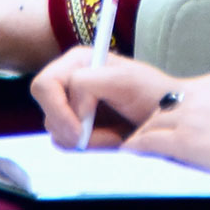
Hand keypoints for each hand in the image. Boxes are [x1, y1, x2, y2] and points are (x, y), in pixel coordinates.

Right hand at [32, 51, 183, 149]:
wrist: (165, 116)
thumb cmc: (149, 91)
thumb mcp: (124, 79)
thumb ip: (89, 84)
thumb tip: (71, 110)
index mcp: (77, 61)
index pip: (45, 86)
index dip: (59, 111)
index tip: (80, 131)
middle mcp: (69, 82)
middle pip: (46, 110)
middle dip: (68, 129)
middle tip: (91, 138)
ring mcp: (72, 108)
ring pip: (55, 132)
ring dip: (84, 140)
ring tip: (113, 134)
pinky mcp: (77, 130)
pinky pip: (67, 145)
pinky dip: (88, 147)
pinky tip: (109, 139)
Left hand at [125, 81, 209, 177]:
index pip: (178, 99)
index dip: (164, 115)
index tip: (156, 125)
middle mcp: (199, 99)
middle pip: (161, 111)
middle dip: (149, 126)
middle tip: (138, 140)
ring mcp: (190, 118)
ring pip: (151, 125)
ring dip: (140, 138)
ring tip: (131, 149)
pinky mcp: (185, 140)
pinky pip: (150, 142)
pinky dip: (136, 147)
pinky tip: (129, 154)